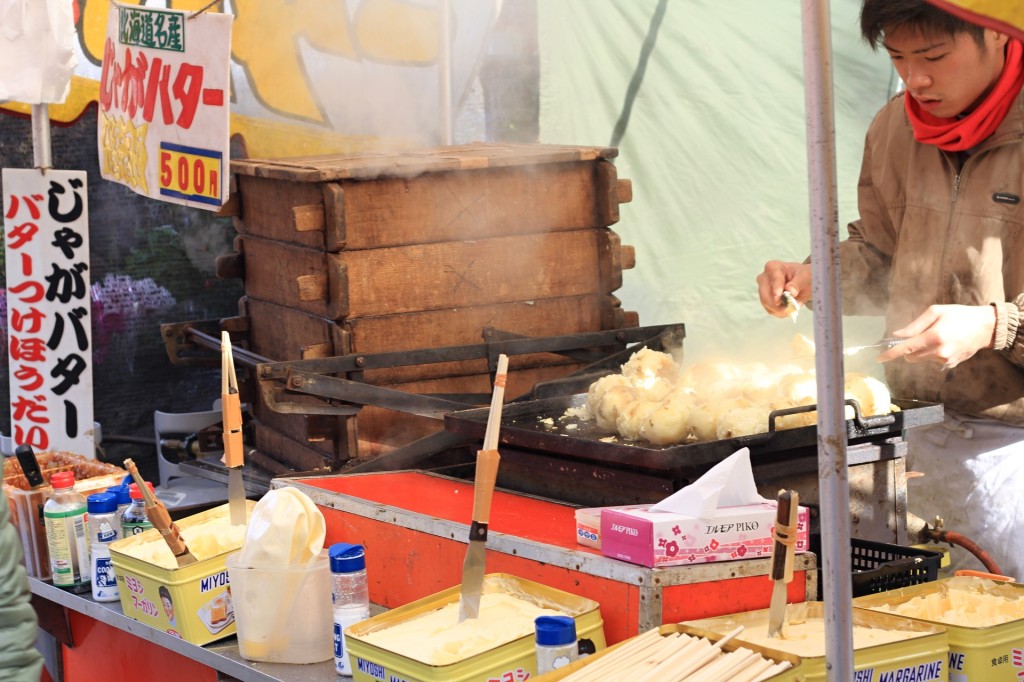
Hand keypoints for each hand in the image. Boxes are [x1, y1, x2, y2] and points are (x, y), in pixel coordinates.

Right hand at [756, 261, 811, 316]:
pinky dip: (780, 312)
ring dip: (780, 309)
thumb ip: (798, 283)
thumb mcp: (806, 278)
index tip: (778, 296)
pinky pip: (770, 310)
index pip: (774, 279)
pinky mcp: (764, 299)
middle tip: (791, 308)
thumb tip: (791, 291)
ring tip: (793, 308)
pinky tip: (788, 308)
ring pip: (767, 303)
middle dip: (778, 304)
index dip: (776, 288)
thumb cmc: (804, 276)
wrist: (802, 282)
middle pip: (766, 294)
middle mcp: (764, 277)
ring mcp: (762, 289)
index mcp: (773, 267)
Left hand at [876, 304, 995, 368]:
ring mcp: (946, 360)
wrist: (986, 327)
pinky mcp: (951, 365)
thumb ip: (914, 325)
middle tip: (916, 337)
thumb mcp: (935, 312)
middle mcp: (939, 352)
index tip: (879, 358)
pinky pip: (933, 361)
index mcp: (934, 337)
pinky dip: (932, 354)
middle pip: (911, 357)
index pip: (906, 349)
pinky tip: (945, 343)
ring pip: (921, 359)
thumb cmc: (959, 315)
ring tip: (936, 337)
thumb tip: (897, 335)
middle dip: (907, 349)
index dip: (890, 354)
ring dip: (921, 351)